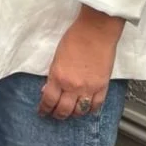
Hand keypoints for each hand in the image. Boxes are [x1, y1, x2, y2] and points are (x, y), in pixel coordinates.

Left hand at [38, 8, 124, 122]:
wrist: (96, 31)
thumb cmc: (76, 37)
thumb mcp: (57, 56)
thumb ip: (53, 75)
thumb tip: (48, 88)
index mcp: (58, 76)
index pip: (49, 100)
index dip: (44, 109)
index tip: (42, 111)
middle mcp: (73, 86)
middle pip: (63, 110)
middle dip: (57, 114)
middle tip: (55, 114)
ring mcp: (88, 88)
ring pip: (79, 111)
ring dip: (73, 114)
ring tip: (71, 112)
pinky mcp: (102, 87)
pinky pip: (96, 106)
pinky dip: (90, 110)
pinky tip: (87, 109)